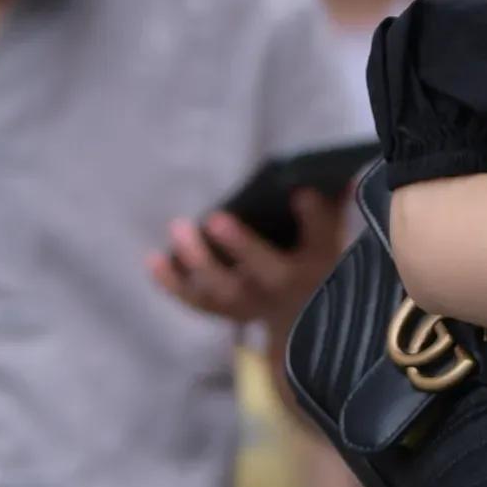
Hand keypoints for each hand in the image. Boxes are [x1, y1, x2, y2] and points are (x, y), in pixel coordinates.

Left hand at [150, 188, 350, 334]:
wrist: (298, 314)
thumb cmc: (309, 254)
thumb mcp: (328, 232)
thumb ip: (328, 204)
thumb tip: (333, 171)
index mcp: (317, 261)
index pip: (323, 238)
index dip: (313, 217)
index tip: (300, 192)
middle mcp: (284, 287)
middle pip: (266, 272)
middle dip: (242, 247)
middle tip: (216, 218)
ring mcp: (251, 303)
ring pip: (225, 290)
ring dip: (199, 262)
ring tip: (179, 228)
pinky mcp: (223, 309)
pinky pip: (197, 301)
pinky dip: (173, 284)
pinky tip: (154, 260)